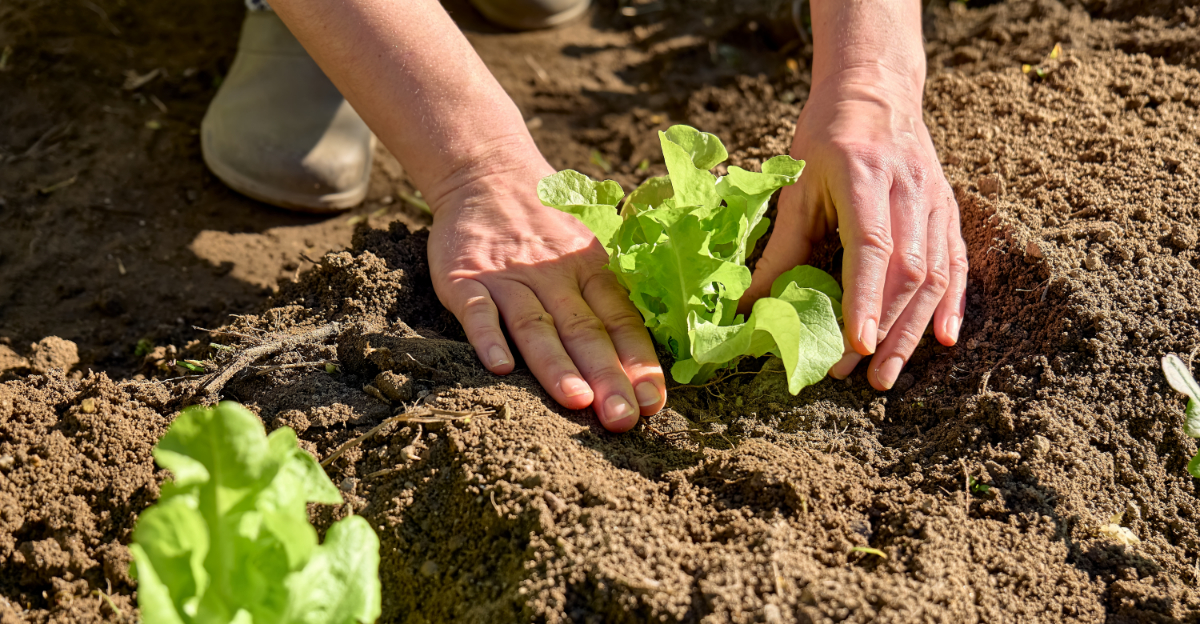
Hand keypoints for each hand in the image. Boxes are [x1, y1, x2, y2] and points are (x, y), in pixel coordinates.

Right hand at [426, 162, 666, 430]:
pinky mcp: (465, 278)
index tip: (652, 404)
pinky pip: (477, 310)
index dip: (639, 363)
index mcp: (592, 271)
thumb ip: (613, 294)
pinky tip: (500, 368)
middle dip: (606, 378)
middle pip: (585, 331)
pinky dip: (488, 337)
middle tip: (622, 419)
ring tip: (576, 401)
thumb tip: (652, 355)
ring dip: (556, 364)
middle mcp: (555, 276)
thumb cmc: (548, 225)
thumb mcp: (590, 248)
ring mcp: (508, 278)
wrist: (487, 173)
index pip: (622, 321)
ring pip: (537, 325)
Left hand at [739, 68, 967, 390]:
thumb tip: (750, 305)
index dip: (866, 299)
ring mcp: (934, 200)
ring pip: (935, 275)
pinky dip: (952, 304)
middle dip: (885, 329)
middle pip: (908, 272)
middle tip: (858, 375)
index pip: (872, 247)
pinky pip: (956, 263)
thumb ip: (780, 246)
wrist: (874, 89)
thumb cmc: (825, 136)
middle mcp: (907, 189)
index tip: (857, 344)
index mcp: (863, 176)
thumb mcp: (795, 185)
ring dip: (912, 330)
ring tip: (886, 374)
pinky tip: (943, 339)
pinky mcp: (947, 209)